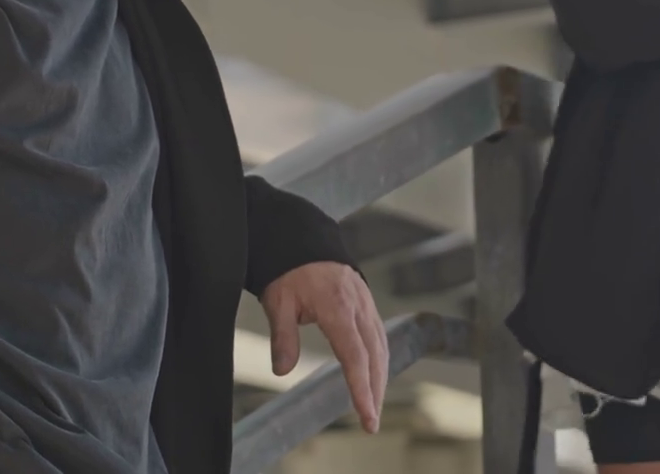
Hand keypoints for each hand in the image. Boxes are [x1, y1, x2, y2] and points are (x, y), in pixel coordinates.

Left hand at [260, 262, 388, 432]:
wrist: (300, 238)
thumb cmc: (288, 270)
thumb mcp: (278, 302)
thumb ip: (283, 337)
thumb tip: (282, 371)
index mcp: (338, 307)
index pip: (355, 356)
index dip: (361, 388)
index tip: (365, 415)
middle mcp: (359, 306)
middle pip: (375, 356)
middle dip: (375, 391)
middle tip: (370, 422)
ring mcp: (366, 304)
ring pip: (381, 347)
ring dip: (380, 378)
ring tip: (373, 406)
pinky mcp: (367, 303)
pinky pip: (379, 335)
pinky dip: (380, 359)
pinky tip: (376, 375)